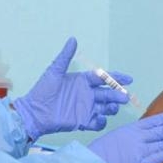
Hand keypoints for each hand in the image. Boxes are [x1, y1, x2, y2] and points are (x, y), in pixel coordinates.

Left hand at [14, 37, 131, 139]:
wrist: (34, 112)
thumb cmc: (42, 91)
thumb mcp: (54, 71)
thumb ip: (65, 56)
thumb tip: (73, 39)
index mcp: (82, 81)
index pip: (104, 78)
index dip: (116, 78)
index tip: (128, 79)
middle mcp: (86, 94)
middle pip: (108, 94)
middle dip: (118, 95)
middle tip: (124, 96)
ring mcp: (85, 108)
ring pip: (106, 108)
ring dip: (112, 107)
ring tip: (112, 107)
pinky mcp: (82, 122)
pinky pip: (97, 123)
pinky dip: (102, 121)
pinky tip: (100, 118)